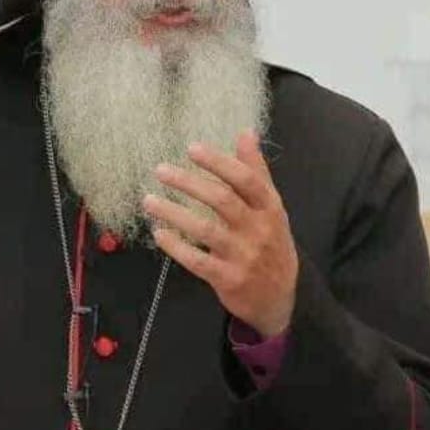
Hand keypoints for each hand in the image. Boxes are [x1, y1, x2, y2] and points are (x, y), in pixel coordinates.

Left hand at [143, 130, 297, 337]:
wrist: (281, 297)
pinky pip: (198, 261)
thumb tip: (247, 132)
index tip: (192, 148)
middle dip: (189, 183)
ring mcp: (243, 256)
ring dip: (174, 213)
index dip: (219, 162)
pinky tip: (159, 234)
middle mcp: (258, 230)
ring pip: (205, 231)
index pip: (246, 179)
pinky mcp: (228, 279)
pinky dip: (176, 247)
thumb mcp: (271, 206)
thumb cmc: (271, 242)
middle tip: (160, 170)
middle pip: (222, 201)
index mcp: (269, 207)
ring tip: (149, 200)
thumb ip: (257, 170)